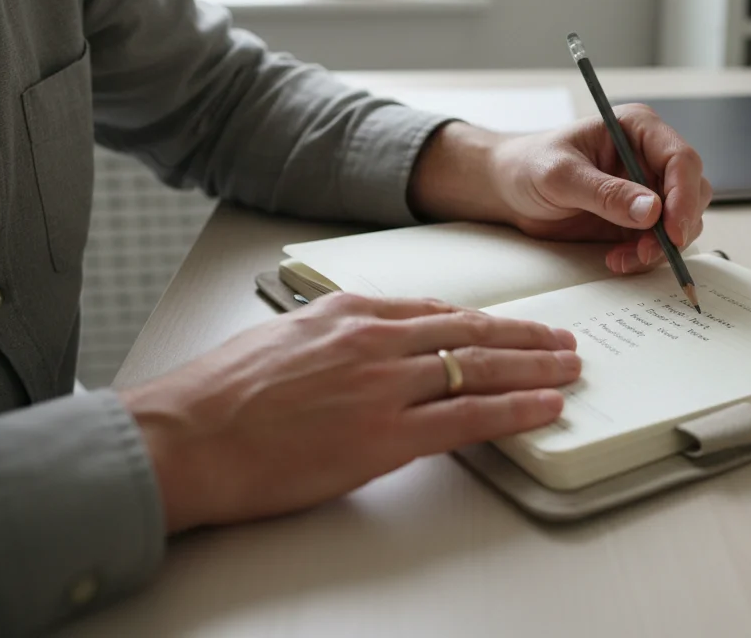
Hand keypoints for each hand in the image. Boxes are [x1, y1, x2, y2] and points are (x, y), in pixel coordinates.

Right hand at [121, 292, 579, 532]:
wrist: (182, 438)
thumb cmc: (215, 397)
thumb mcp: (280, 340)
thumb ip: (332, 339)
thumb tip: (360, 352)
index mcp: (347, 314)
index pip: (437, 312)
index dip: (485, 320)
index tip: (510, 325)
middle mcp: (374, 340)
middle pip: (471, 332)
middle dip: (525, 336)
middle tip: (561, 341)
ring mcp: (384, 386)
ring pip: (481, 368)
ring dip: (535, 369)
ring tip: (568, 370)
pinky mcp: (385, 436)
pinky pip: (470, 418)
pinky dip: (515, 410)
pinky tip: (543, 407)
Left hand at [408, 105, 712, 273]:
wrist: (509, 188)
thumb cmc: (529, 166)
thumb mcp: (561, 177)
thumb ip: (605, 193)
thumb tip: (652, 210)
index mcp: (638, 129)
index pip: (681, 159)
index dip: (684, 196)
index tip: (673, 229)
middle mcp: (650, 157)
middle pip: (692, 192)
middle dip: (677, 227)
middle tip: (649, 252)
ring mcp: (647, 189)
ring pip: (682, 221)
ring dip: (661, 246)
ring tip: (624, 259)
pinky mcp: (639, 218)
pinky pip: (660, 241)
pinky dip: (645, 256)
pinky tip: (617, 260)